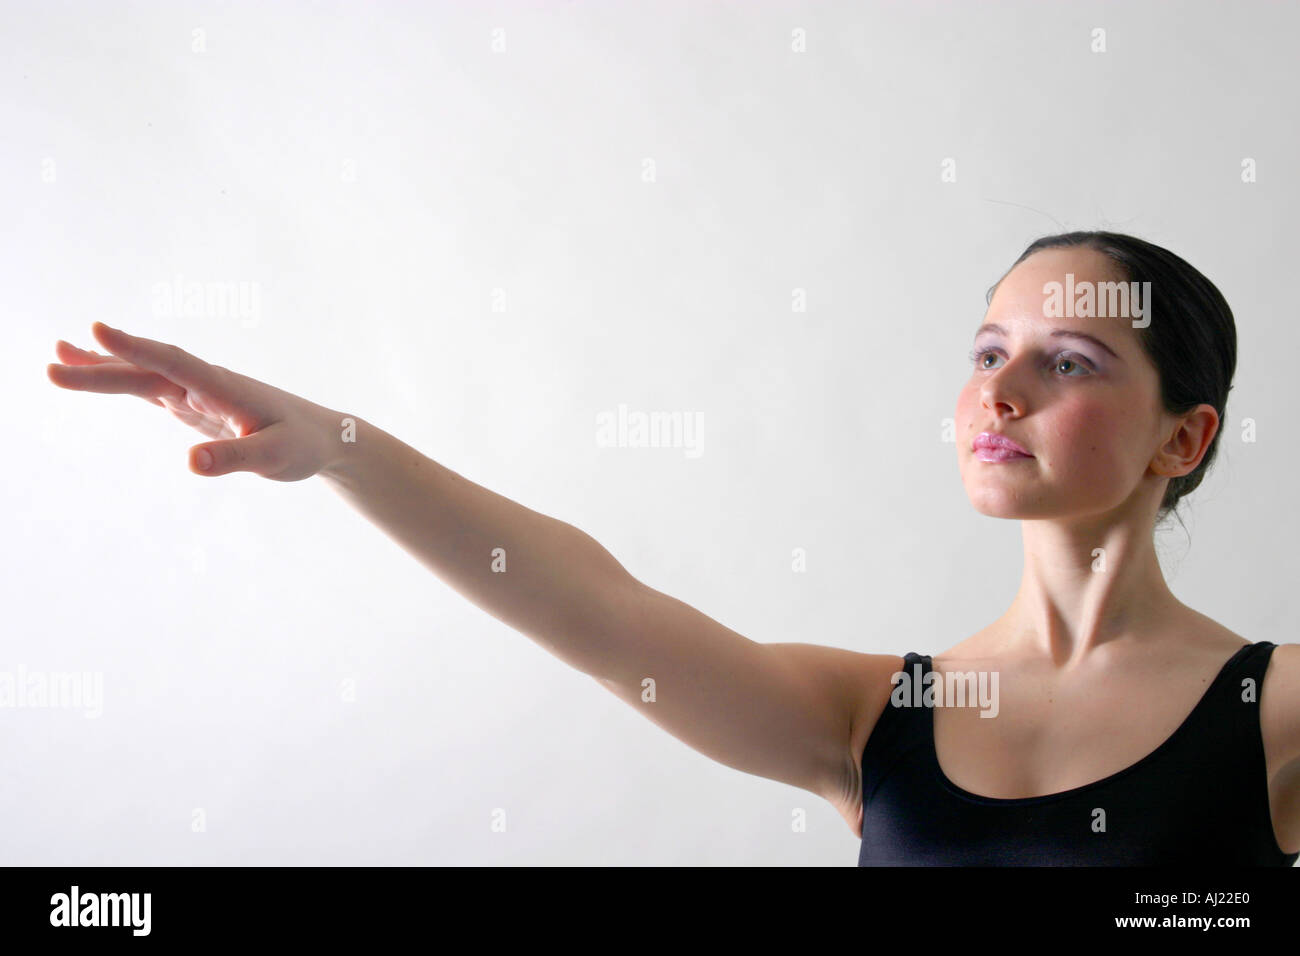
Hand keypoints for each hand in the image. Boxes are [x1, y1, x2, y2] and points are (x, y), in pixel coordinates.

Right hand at [47, 322, 344, 480]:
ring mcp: (198, 393)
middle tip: (51, 363)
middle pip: (147, 369)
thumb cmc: (303, 445)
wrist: (324, 437)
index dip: (137, 347)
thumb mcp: (274, 458)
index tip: (97, 329)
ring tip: (56, 355)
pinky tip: (95, 372)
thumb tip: (190, 463)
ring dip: (103, 366)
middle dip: (101, 365)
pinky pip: (152, 387)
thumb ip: (235, 459)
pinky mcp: (196, 405)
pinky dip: (122, 378)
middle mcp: (207, 384)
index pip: (174, 363)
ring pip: (144, 374)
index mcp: (224, 389)